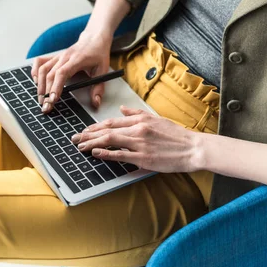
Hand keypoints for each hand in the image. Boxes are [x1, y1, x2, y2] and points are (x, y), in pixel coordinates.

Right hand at [31, 30, 112, 112]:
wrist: (94, 38)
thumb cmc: (98, 54)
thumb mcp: (103, 70)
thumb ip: (98, 88)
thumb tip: (96, 103)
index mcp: (77, 59)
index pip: (62, 73)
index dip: (56, 86)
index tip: (52, 99)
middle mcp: (65, 57)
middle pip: (50, 74)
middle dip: (46, 92)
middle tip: (46, 107)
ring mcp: (58, 56)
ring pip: (43, 69)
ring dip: (39, 85)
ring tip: (41, 99)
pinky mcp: (55, 56)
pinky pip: (40, 62)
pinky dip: (35, 71)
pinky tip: (36, 82)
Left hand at [71, 105, 201, 173]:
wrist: (192, 148)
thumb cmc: (176, 135)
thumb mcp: (156, 119)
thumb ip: (137, 113)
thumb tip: (122, 108)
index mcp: (141, 120)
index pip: (113, 121)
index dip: (96, 126)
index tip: (85, 130)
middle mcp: (138, 129)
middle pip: (107, 130)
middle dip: (88, 134)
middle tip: (75, 138)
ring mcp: (140, 143)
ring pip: (110, 141)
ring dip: (92, 143)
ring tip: (80, 146)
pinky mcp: (143, 157)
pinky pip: (120, 155)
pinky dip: (106, 153)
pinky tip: (95, 153)